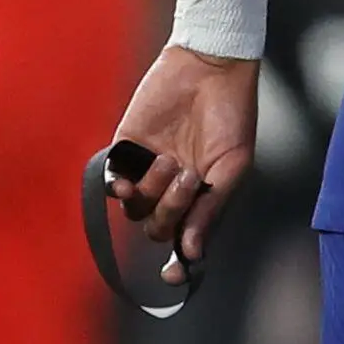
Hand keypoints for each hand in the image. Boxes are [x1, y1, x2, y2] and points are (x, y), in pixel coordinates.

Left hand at [108, 44, 258, 273]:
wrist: (211, 66)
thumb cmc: (232, 115)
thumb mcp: (231, 167)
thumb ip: (211, 209)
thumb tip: (194, 251)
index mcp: (200, 197)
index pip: (183, 241)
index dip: (178, 264)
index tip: (174, 277)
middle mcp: (171, 189)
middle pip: (157, 228)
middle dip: (171, 211)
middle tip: (189, 178)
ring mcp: (147, 169)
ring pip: (135, 208)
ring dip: (152, 193)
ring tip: (171, 162)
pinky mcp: (126, 146)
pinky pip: (111, 180)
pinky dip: (116, 186)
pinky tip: (125, 181)